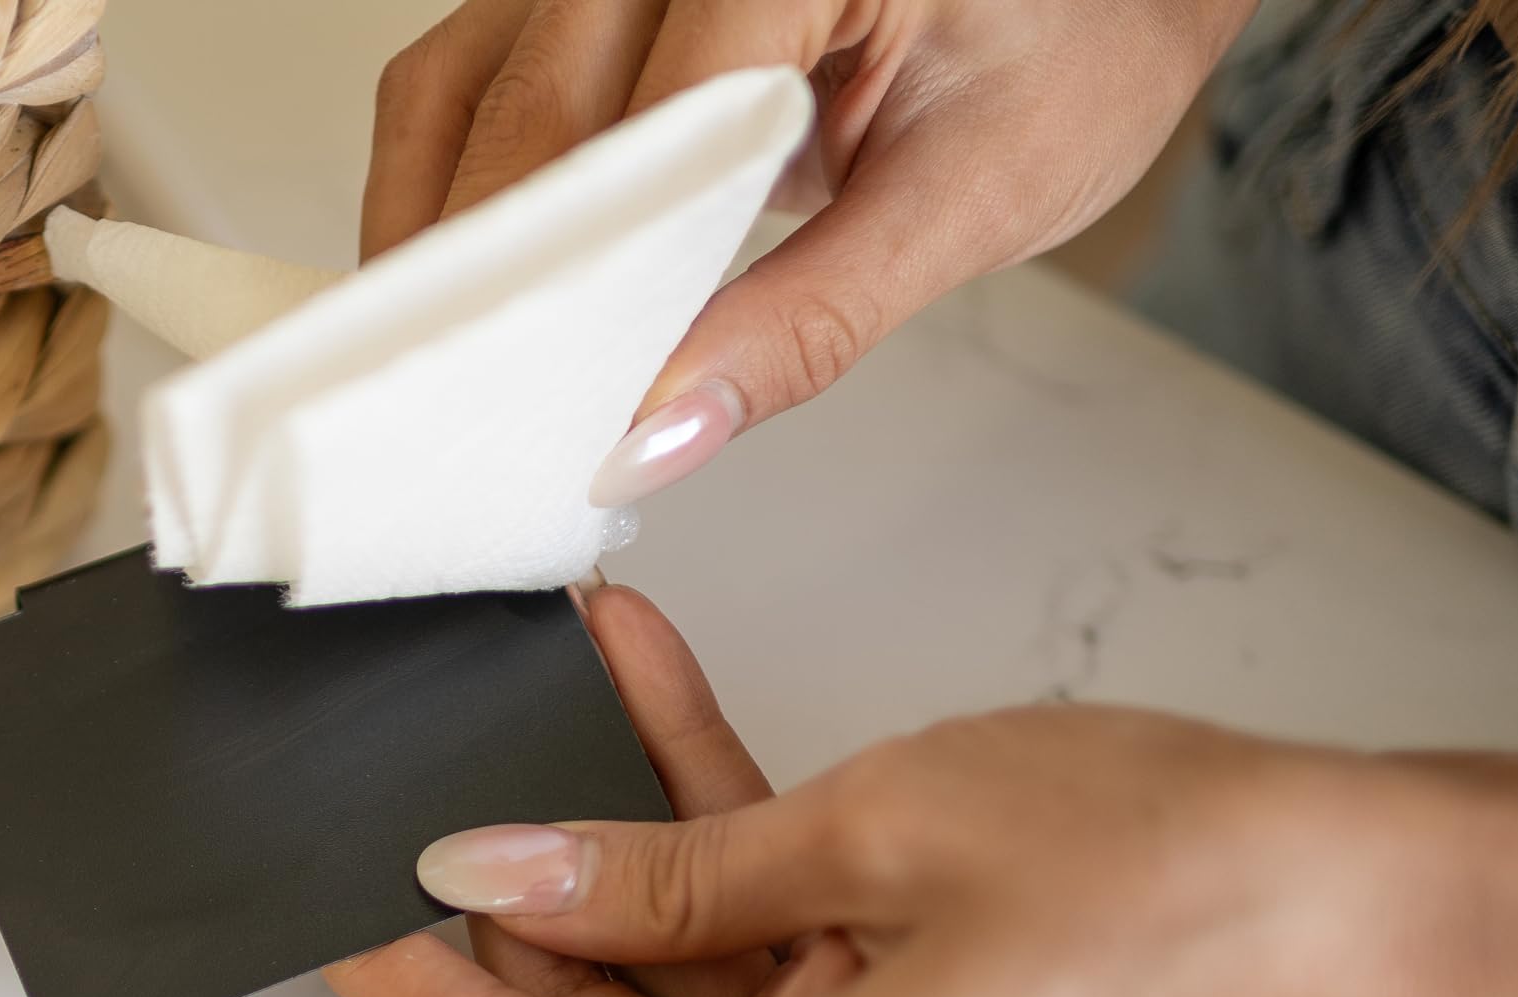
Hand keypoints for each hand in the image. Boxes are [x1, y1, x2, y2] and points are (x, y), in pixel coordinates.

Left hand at [327, 591, 1517, 996]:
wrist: (1351, 901)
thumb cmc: (1153, 874)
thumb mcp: (857, 836)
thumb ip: (648, 874)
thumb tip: (491, 877)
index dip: (406, 979)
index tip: (320, 903)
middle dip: (514, 895)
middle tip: (435, 767)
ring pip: (678, 993)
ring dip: (626, 855)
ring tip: (569, 692)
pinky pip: (766, 981)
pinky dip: (722, 874)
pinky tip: (670, 725)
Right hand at [363, 0, 1255, 499]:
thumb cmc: (1071, 46)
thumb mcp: (965, 200)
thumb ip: (809, 323)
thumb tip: (663, 430)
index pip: (644, 123)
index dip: (587, 282)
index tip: (558, 408)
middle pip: (527, 104)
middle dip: (500, 277)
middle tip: (491, 420)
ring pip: (462, 82)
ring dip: (446, 231)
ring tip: (457, 362)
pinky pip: (475, 71)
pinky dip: (460, 181)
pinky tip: (474, 281)